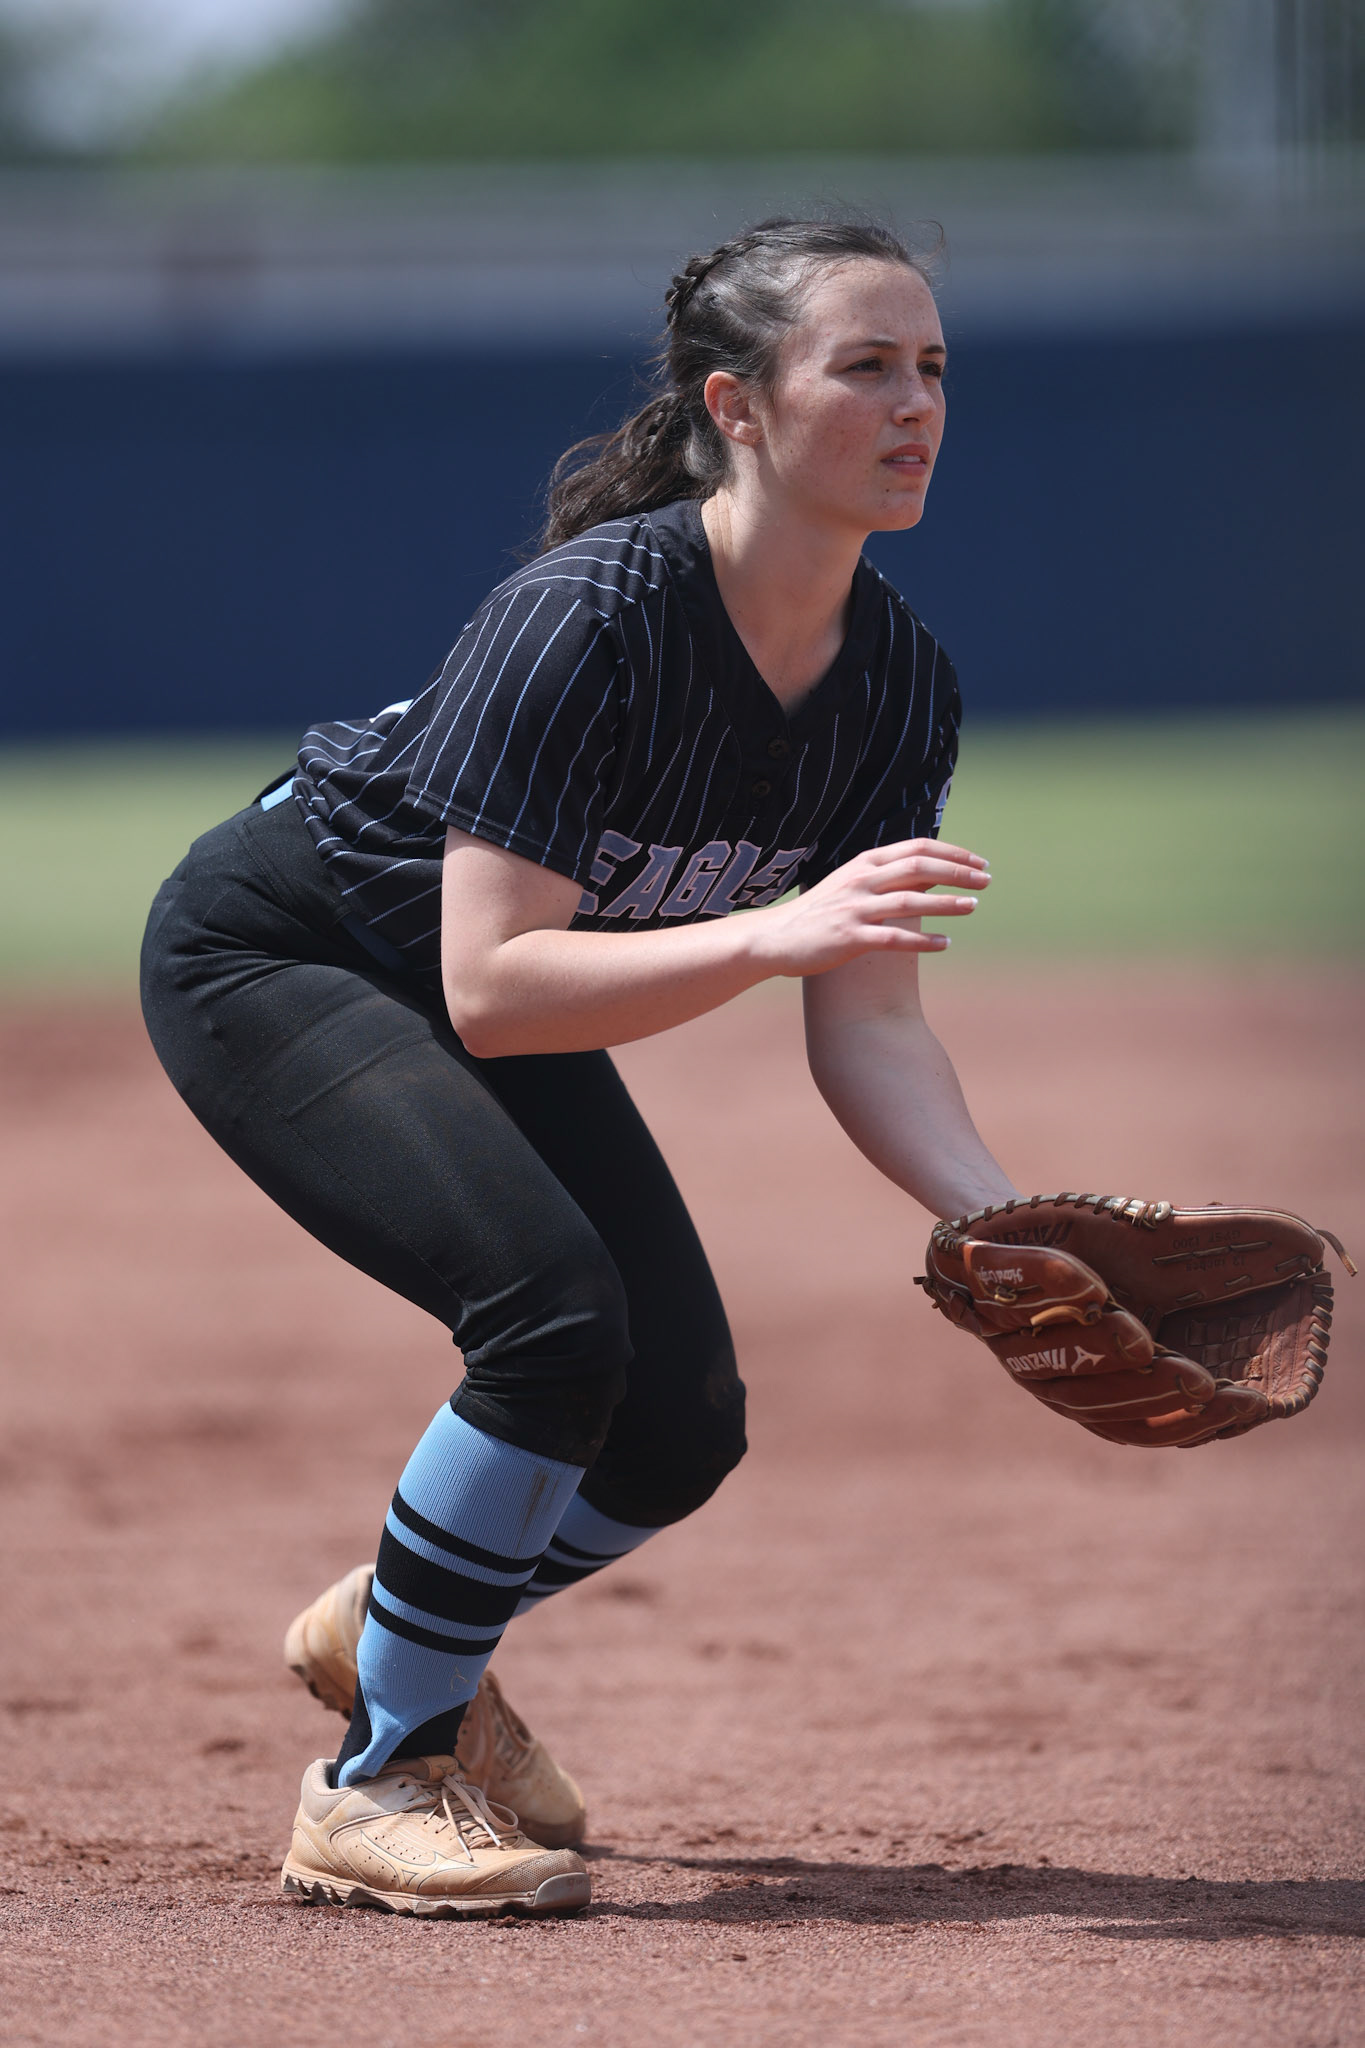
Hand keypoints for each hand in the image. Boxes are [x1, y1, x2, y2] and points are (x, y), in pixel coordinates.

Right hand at [751, 837, 988, 976]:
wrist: (775, 938)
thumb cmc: (820, 912)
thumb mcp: (853, 884)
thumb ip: (888, 876)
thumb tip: (934, 873)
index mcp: (864, 863)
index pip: (917, 848)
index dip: (952, 853)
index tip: (979, 862)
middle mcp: (861, 881)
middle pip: (918, 868)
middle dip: (957, 872)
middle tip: (986, 880)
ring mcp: (854, 909)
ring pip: (910, 901)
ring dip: (946, 904)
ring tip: (974, 906)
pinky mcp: (849, 938)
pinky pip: (893, 938)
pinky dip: (923, 941)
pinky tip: (946, 944)